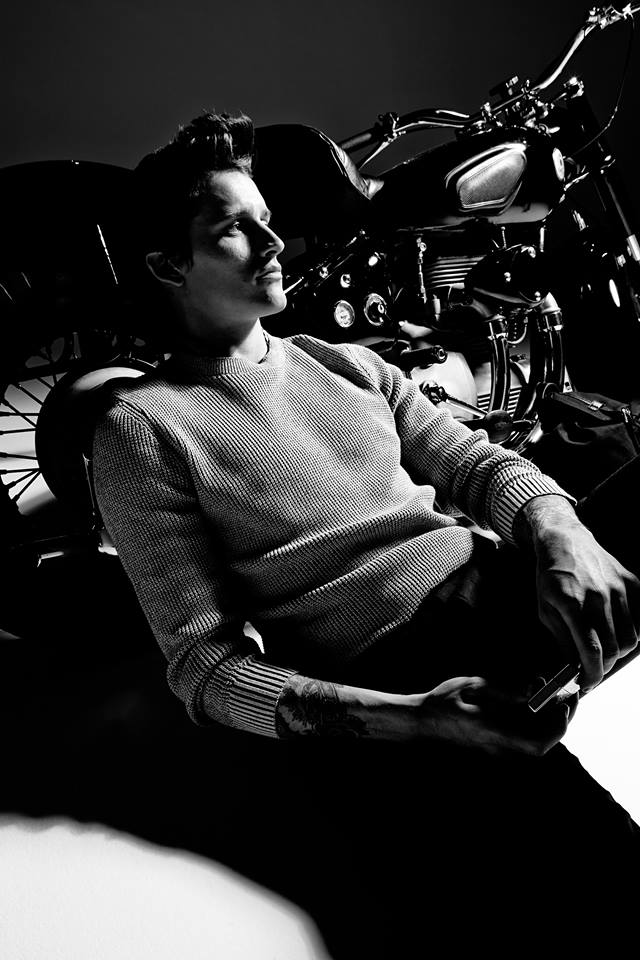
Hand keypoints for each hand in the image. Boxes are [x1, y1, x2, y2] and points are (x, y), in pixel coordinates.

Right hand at [416, 676, 569, 755]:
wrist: (421, 722)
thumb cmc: (441, 701)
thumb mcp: (470, 686)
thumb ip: (502, 690)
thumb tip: (531, 694)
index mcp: (493, 732)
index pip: (537, 745)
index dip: (557, 728)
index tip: (562, 704)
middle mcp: (499, 746)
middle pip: (541, 743)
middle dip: (558, 718)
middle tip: (565, 693)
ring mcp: (497, 747)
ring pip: (534, 739)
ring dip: (547, 718)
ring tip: (548, 691)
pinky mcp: (495, 743)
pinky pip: (523, 735)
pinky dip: (534, 719)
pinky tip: (532, 698)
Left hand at [524, 497, 639, 690]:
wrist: (565, 541)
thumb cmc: (550, 576)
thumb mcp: (544, 609)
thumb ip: (562, 640)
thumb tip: (573, 668)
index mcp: (572, 603)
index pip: (591, 650)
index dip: (591, 675)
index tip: (586, 684)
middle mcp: (599, 596)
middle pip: (613, 648)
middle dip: (603, 667)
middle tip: (592, 669)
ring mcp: (618, 588)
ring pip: (630, 638)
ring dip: (617, 652)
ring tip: (601, 648)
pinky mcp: (631, 582)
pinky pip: (639, 620)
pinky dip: (629, 633)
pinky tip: (613, 631)